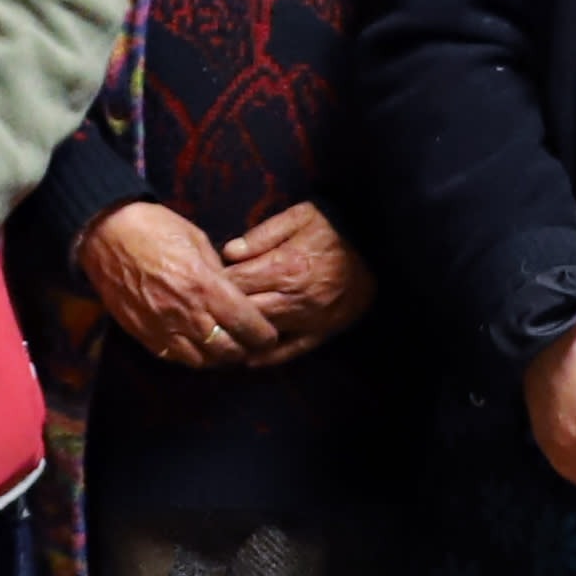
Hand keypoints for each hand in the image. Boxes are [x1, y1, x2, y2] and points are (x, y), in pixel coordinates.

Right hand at [75, 201, 267, 367]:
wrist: (105, 233)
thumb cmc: (154, 227)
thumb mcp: (198, 240)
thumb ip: (218, 272)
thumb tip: (233, 290)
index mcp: (205, 286)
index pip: (246, 325)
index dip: (263, 335)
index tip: (268, 335)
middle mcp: (186, 312)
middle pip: (227, 351)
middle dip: (244, 350)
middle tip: (250, 345)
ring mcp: (162, 326)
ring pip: (201, 361)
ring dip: (217, 358)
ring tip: (224, 348)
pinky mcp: (142, 333)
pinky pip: (173, 357)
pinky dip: (190, 356)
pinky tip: (196, 347)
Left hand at [215, 205, 379, 364]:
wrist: (379, 247)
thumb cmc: (335, 228)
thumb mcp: (299, 216)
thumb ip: (262, 233)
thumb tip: (228, 251)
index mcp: (285, 266)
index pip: (236, 282)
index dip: (212, 285)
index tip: (196, 286)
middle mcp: (294, 297)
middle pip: (244, 310)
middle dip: (220, 312)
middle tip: (199, 313)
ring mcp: (309, 318)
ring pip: (263, 333)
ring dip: (239, 336)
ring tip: (215, 337)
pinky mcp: (322, 331)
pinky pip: (291, 350)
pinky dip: (268, 357)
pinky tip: (247, 359)